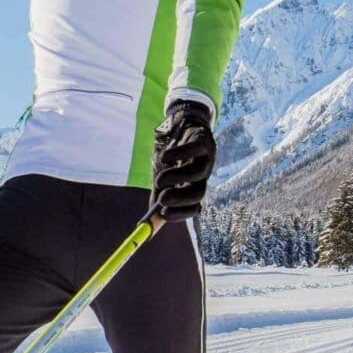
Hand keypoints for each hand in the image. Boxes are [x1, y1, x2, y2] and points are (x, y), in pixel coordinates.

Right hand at [150, 99, 215, 221]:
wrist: (181, 124)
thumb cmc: (171, 156)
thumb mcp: (161, 180)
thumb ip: (156, 200)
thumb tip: (146, 227)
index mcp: (193, 187)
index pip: (195, 207)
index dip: (182, 213)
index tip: (163, 214)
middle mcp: (202, 176)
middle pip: (199, 192)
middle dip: (181, 199)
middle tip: (162, 200)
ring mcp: (206, 158)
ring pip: (198, 173)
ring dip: (176, 178)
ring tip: (158, 179)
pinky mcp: (203, 140)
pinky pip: (194, 149)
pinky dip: (179, 154)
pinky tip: (164, 156)